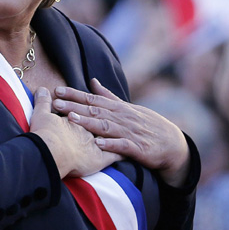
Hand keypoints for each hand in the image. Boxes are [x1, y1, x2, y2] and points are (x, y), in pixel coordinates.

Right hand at [30, 86, 120, 178]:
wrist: (50, 152)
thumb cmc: (45, 135)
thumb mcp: (41, 116)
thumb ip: (42, 103)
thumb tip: (41, 89)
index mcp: (79, 118)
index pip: (90, 109)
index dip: (92, 106)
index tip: (97, 104)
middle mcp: (91, 129)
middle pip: (103, 120)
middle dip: (111, 119)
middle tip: (114, 117)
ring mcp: (98, 144)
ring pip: (113, 136)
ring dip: (118, 134)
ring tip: (124, 131)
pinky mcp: (101, 159)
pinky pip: (117, 156)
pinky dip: (122, 154)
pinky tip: (128, 153)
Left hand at [51, 78, 190, 186]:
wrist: (172, 143)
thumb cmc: (147, 124)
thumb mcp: (128, 108)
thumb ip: (109, 96)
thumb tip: (92, 81)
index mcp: (118, 108)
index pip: (92, 99)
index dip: (74, 95)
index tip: (57, 90)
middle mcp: (122, 118)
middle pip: (95, 110)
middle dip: (75, 106)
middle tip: (56, 103)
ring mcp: (129, 132)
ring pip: (106, 126)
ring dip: (89, 122)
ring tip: (72, 120)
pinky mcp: (137, 148)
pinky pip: (122, 146)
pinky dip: (111, 144)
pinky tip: (98, 144)